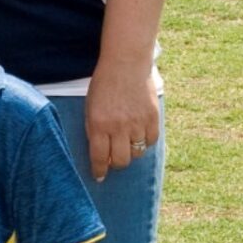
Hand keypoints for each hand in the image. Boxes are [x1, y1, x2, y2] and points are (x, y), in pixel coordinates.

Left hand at [84, 59, 157, 181]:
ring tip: (125, 144)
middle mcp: (118, 126)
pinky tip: (138, 135)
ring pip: (136, 153)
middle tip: (113, 160)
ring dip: (130, 153)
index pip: (99, 157)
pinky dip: (144, 142)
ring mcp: (137, 123)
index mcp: (98, 124)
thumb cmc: (103, 86)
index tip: (99, 177)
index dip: (99, 171)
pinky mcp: (153, 118)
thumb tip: (98, 154)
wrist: (125, 64)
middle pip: (120, 161)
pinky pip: (150, 141)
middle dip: (115, 164)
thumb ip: (93, 130)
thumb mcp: (90, 108)